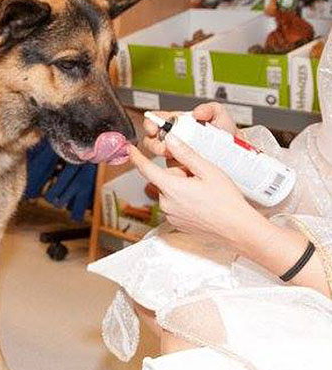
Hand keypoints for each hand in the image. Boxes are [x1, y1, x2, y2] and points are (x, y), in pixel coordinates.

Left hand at [128, 136, 263, 247]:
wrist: (238, 229)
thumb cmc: (227, 202)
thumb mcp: (208, 170)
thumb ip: (186, 154)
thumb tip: (171, 141)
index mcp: (171, 188)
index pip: (146, 169)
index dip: (137, 158)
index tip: (130, 150)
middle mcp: (166, 203)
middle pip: (163, 180)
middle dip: (177, 175)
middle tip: (198, 177)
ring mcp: (171, 215)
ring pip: (170, 193)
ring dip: (181, 188)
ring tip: (203, 192)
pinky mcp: (177, 223)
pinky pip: (175, 205)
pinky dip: (184, 200)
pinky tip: (202, 202)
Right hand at [141, 102, 238, 158]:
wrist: (233, 152)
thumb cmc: (224, 133)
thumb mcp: (220, 115)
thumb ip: (210, 109)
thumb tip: (197, 112)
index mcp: (177, 122)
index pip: (156, 120)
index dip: (151, 123)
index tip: (153, 128)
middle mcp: (172, 136)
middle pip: (151, 139)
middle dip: (154, 144)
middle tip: (165, 147)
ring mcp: (173, 152)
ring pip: (156, 154)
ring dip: (162, 155)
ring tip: (173, 155)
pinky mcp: (176, 166)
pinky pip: (166, 167)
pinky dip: (169, 166)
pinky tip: (180, 164)